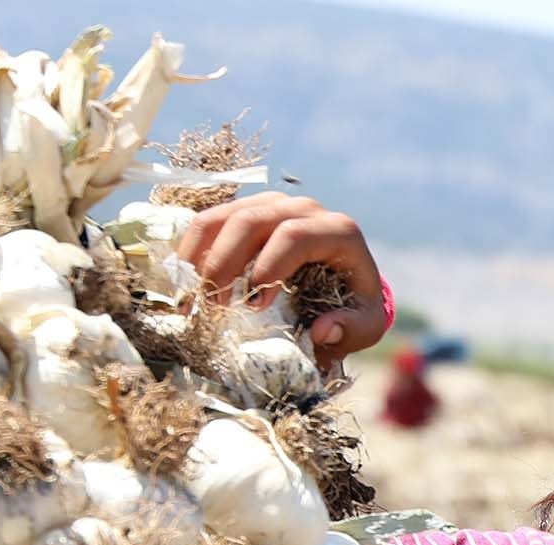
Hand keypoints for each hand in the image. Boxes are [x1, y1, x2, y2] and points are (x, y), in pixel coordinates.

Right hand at [175, 193, 390, 365]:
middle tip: (212, 303)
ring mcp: (274, 205)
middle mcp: (305, 209)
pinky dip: (196, 247)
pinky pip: (214, 218)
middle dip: (226, 262)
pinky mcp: (250, 209)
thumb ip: (352, 329)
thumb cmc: (355, 304)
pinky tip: (187, 278)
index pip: (295, 236)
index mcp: (338, 231)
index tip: (252, 304)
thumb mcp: (366, 323)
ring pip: (227, 215)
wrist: (345, 282)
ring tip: (193, 295)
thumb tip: (322, 332)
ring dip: (203, 255)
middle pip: (253, 221)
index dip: (268, 266)